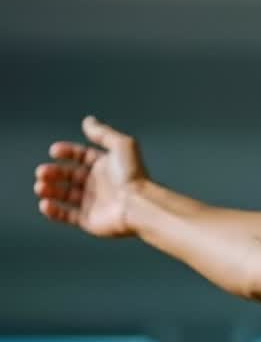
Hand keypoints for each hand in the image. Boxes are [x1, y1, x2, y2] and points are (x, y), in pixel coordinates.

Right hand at [33, 115, 148, 237]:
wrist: (139, 205)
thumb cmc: (131, 175)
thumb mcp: (121, 146)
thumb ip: (103, 133)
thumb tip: (88, 121)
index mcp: (105, 166)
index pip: (81, 156)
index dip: (67, 152)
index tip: (55, 151)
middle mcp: (98, 184)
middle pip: (69, 175)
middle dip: (52, 172)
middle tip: (42, 172)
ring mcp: (93, 203)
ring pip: (64, 195)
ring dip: (48, 190)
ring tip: (40, 187)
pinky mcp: (89, 221)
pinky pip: (67, 216)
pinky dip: (53, 211)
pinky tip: (45, 204)